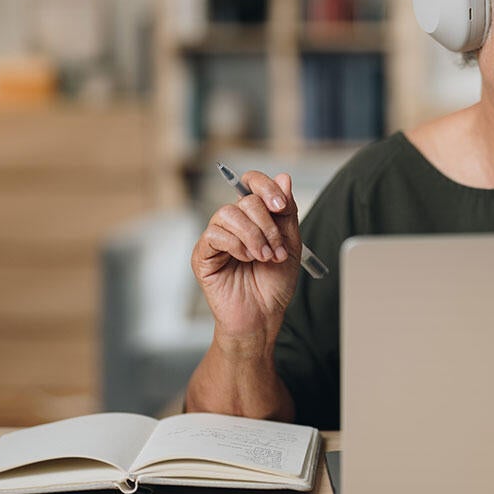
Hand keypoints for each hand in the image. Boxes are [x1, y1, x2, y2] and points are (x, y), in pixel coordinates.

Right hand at [190, 171, 303, 351]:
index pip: (251, 184)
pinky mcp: (203, 255)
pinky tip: (246, 259)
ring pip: (228, 213)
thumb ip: (287, 211)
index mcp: (254, 217)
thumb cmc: (274, 283)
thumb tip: (283, 177)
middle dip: (267, 224)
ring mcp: (217, 238)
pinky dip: (236, 245)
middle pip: (245, 200)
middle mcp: (234, 224)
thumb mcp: (290, 244)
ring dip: (253, 235)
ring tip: (263, 257)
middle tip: (276, 249)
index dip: (265, 187)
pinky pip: (215, 235)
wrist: (263, 316)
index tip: (281, 206)